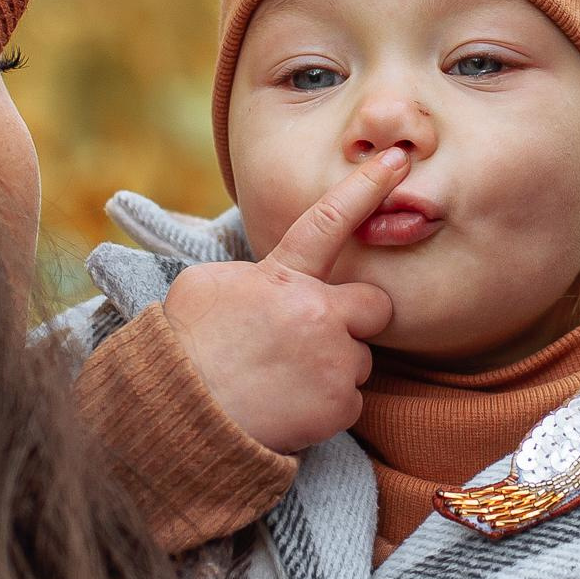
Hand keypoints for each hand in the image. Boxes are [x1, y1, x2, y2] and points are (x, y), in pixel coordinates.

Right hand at [165, 153, 404, 455]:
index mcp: (282, 277)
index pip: (329, 221)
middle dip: (354, 320)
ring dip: (332, 368)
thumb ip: (249, 275)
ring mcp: (333, 361)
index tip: (399, 160)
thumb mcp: (203, 288)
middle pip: (374, 306)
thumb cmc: (184, 350)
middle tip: (312, 340)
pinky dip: (324, 408)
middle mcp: (317, 313)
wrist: (180, 418)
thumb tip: (266, 279)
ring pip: (358, 360)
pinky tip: (287, 407)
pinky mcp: (339, 406)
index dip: (366, 187)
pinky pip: (349, 402)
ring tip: (281, 380)